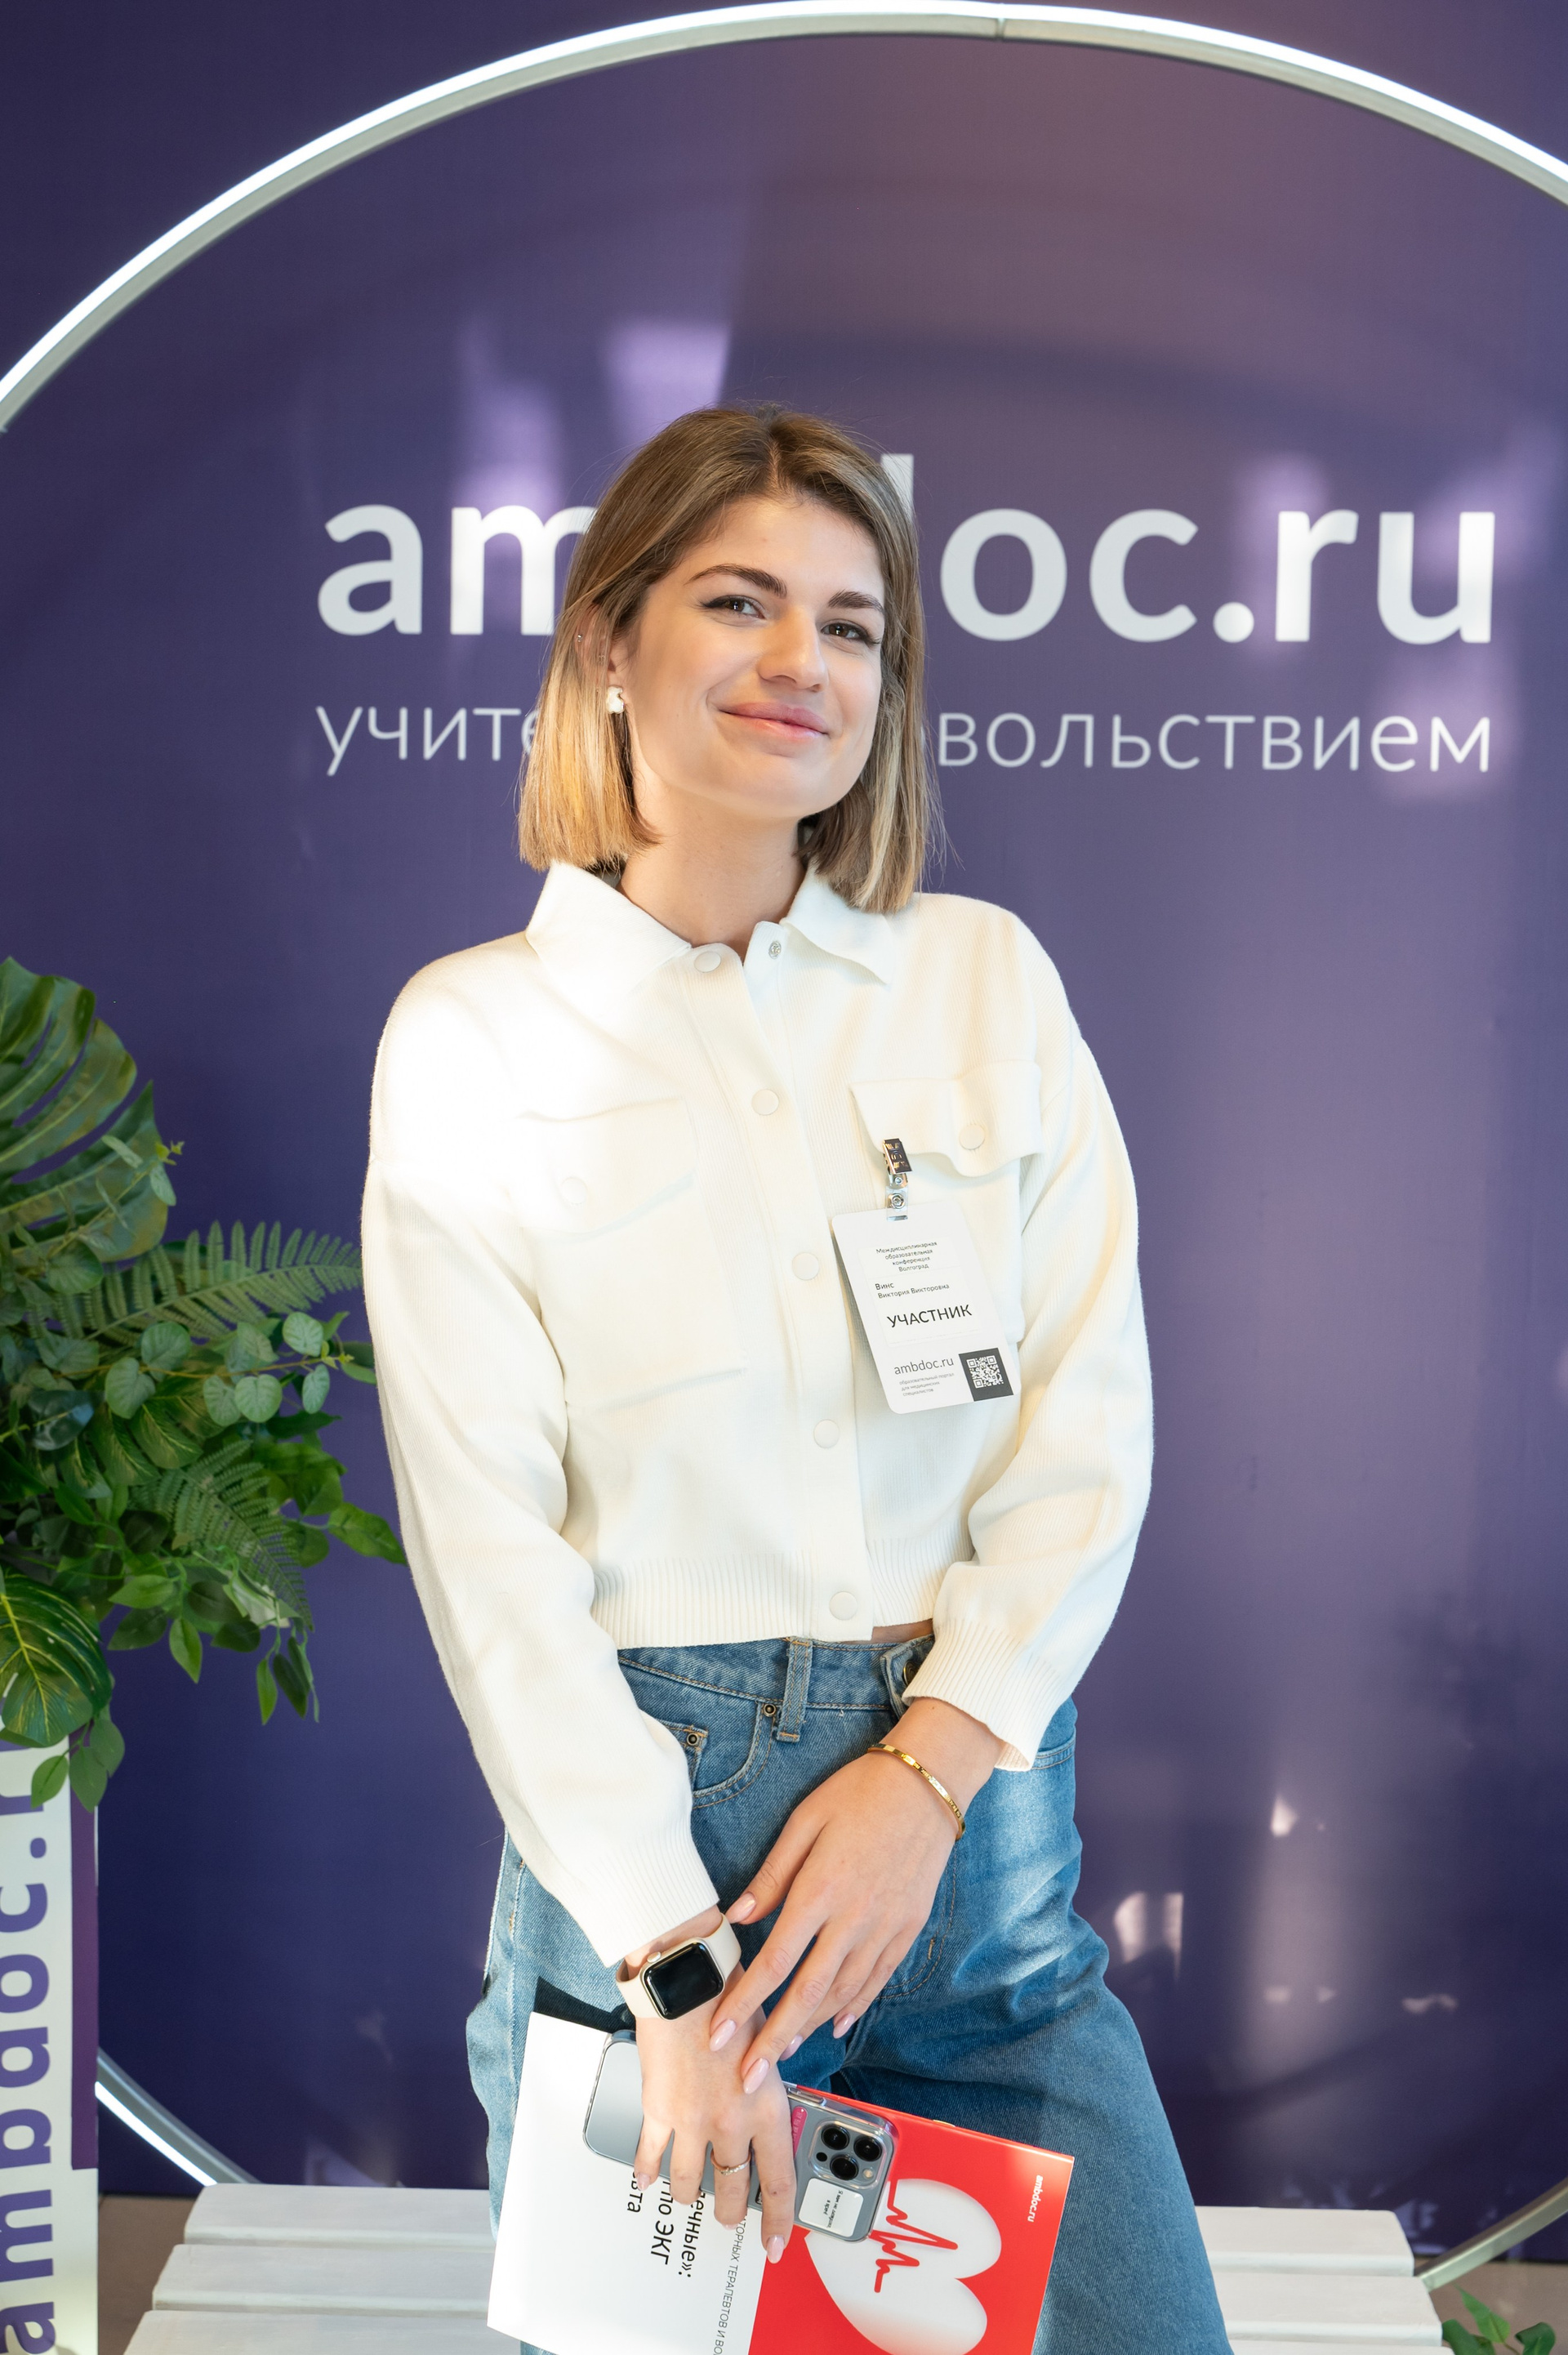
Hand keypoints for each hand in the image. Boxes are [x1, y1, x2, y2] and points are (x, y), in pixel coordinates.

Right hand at [630, 1993, 797, 2260]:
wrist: (686, 1978)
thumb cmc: (731, 1994)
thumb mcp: (768, 2041)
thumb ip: (767, 2080)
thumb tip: (766, 2100)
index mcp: (767, 2107)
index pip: (778, 2181)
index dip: (779, 2220)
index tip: (776, 2242)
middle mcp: (731, 2122)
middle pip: (733, 2189)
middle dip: (731, 2211)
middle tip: (729, 2217)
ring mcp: (692, 2121)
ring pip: (689, 2182)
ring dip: (689, 2193)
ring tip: (689, 2195)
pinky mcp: (659, 2110)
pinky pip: (652, 2154)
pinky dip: (647, 2170)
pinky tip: (646, 2179)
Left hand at [705, 1699, 1000, 2089]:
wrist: (929, 1784)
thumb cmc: (861, 1792)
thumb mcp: (805, 1820)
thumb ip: (772, 1875)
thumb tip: (738, 1918)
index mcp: (822, 1888)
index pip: (775, 1960)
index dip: (744, 2002)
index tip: (719, 2033)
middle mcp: (855, 1917)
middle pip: (808, 1993)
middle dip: (773, 2039)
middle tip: (748, 2076)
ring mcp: (886, 1927)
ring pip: (843, 1994)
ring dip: (809, 2029)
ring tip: (781, 2053)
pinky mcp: (908, 1928)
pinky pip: (877, 1979)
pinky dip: (854, 2007)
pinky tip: (834, 2025)